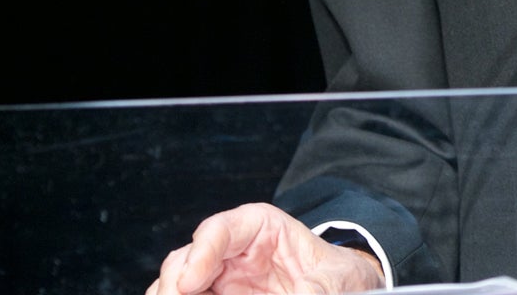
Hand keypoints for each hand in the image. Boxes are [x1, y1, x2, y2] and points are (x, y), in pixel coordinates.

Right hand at [147, 202, 384, 293]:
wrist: (343, 291)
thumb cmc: (339, 278)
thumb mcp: (337, 281)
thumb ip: (317, 290)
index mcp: (262, 228)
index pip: (220, 229)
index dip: (200, 253)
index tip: (188, 284)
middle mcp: (232, 252)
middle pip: (185, 260)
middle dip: (174, 284)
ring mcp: (220, 281)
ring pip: (176, 284)